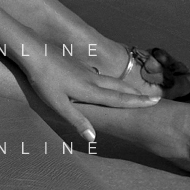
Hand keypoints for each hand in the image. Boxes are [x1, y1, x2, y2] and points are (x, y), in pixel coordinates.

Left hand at [24, 55, 158, 140]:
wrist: (33, 51)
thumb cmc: (43, 79)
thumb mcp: (57, 103)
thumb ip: (76, 120)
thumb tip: (94, 138)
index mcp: (90, 90)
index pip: (119, 98)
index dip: (138, 102)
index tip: (156, 101)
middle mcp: (92, 79)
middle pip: (119, 87)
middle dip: (136, 94)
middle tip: (154, 98)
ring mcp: (84, 70)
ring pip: (110, 79)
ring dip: (125, 86)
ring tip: (134, 92)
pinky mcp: (76, 65)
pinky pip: (99, 75)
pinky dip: (109, 81)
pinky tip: (103, 81)